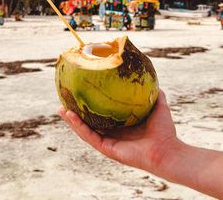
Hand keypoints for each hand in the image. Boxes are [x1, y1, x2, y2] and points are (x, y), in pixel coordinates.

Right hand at [59, 89, 179, 176]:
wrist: (167, 151)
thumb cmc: (164, 130)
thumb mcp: (158, 105)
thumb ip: (154, 93)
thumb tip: (151, 78)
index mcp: (121, 125)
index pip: (102, 114)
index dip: (92, 105)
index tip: (83, 93)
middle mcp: (112, 134)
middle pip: (89, 122)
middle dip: (76, 113)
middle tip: (65, 100)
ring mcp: (108, 141)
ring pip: (85, 130)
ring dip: (71, 120)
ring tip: (60, 108)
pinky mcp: (107, 148)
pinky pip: (89, 136)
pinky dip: (78, 126)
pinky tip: (70, 115)